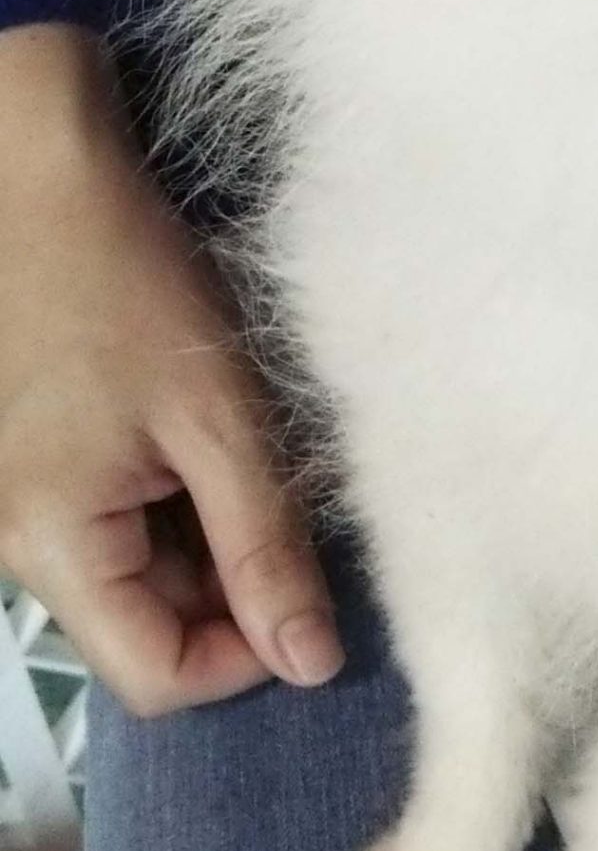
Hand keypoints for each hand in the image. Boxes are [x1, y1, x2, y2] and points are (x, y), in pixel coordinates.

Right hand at [0, 25, 341, 714]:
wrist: (38, 173)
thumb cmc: (119, 276)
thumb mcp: (217, 418)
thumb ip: (265, 547)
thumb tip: (310, 663)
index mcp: (52, 545)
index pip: (157, 677)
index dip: (249, 656)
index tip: (315, 593)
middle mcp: (22, 542)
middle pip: (150, 626)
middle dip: (237, 588)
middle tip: (297, 505)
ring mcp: (29, 504)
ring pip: (144, 570)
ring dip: (215, 536)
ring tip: (250, 451)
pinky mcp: (44, 463)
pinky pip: (122, 517)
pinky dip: (183, 494)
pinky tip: (215, 431)